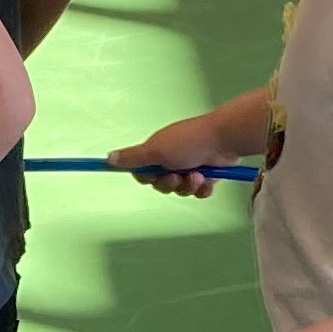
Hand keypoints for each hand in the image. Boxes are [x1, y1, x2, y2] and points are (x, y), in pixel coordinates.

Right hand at [106, 115, 237, 196]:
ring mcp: (190, 168)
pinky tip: (208, 180)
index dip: (147, 177)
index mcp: (158, 151)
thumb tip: (108, 158)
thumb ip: (133, 158)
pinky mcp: (207, 176)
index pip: (143, 172)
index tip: (153, 175)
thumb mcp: (156, 150)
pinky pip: (198, 192)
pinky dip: (202, 188)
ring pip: (180, 190)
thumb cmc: (188, 141)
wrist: (224, 139)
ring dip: (188, 186)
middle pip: (161, 184)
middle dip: (169, 184)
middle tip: (178, 176)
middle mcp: (172, 159)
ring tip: (198, 175)